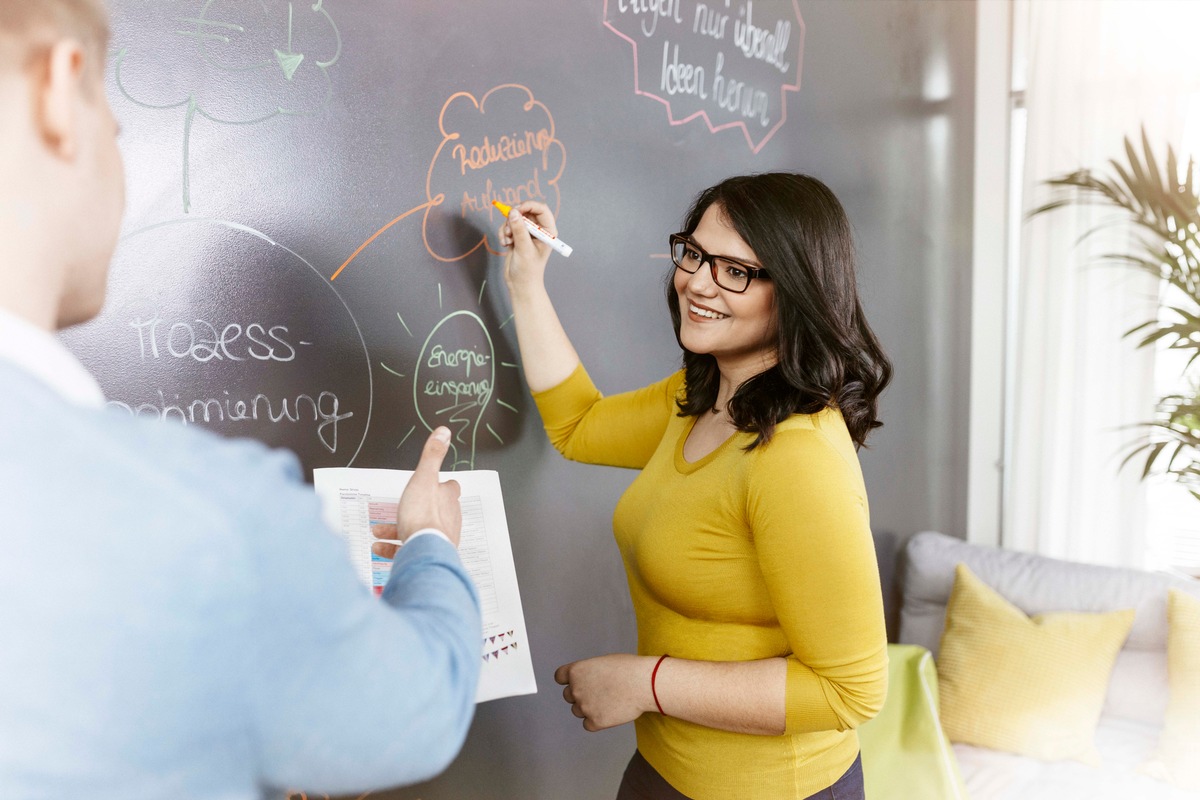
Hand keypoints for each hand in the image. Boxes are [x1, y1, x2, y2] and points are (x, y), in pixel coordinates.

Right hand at [371, 427, 460, 557]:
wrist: (424, 551)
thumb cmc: (424, 515)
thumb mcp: (424, 477)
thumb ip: (432, 455)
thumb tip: (444, 432)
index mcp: (447, 499)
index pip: (450, 488)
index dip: (441, 484)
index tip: (431, 483)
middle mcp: (447, 519)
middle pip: (432, 510)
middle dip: (414, 508)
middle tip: (400, 507)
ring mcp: (438, 538)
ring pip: (417, 530)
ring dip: (397, 528)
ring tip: (380, 529)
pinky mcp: (426, 553)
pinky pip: (407, 548)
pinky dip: (392, 547)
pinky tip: (379, 546)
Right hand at [499, 200, 554, 289]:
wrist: (520, 284)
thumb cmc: (528, 270)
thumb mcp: (524, 249)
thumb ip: (519, 229)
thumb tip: (513, 212)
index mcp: (548, 231)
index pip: (541, 209)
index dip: (529, 205)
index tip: (516, 209)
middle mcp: (538, 230)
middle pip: (526, 211)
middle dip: (514, 218)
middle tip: (509, 228)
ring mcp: (527, 232)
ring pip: (514, 218)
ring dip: (507, 227)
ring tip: (508, 240)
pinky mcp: (517, 236)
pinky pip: (508, 226)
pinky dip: (503, 233)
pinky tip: (505, 244)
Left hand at [554, 654, 655, 731]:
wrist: (643, 684)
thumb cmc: (628, 669)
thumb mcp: (602, 662)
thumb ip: (589, 673)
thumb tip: (587, 681)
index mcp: (576, 671)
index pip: (559, 677)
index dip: (568, 680)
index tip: (576, 682)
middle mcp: (576, 689)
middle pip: (568, 696)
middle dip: (580, 694)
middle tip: (599, 693)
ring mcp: (584, 707)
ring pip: (578, 711)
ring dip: (588, 708)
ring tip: (608, 702)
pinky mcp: (595, 722)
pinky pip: (588, 724)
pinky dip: (596, 721)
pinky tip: (610, 713)